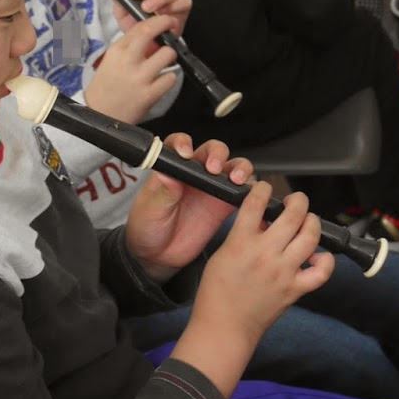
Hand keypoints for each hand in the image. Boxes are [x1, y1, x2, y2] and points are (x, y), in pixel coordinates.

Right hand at [85, 14, 179, 124]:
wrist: (98, 114)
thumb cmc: (105, 86)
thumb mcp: (111, 60)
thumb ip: (129, 46)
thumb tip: (152, 32)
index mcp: (116, 51)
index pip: (139, 27)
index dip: (157, 20)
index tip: (165, 20)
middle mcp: (127, 61)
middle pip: (151, 32)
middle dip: (166, 25)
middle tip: (171, 29)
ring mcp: (139, 78)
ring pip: (168, 55)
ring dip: (169, 57)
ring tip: (162, 64)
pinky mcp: (149, 95)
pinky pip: (170, 78)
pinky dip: (168, 79)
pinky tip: (160, 82)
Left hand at [125, 135, 255, 279]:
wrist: (158, 255)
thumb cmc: (147, 227)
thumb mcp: (149, 210)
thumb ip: (162, 193)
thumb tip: (168, 175)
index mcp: (173, 168)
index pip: (179, 144)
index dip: (184, 143)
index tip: (185, 153)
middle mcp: (195, 173)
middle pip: (213, 150)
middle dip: (217, 154)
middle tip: (214, 169)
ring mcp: (212, 188)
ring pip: (233, 166)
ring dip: (239, 168)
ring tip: (236, 179)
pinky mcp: (225, 205)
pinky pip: (243, 193)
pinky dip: (251, 191)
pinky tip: (250, 195)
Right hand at [174, 182, 332, 391]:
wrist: (224, 327)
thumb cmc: (217, 293)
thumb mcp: (222, 254)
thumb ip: (243, 234)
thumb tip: (265, 219)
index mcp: (241, 243)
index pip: (256, 203)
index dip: (263, 188)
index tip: (265, 187)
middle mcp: (265, 255)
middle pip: (293, 215)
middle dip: (298, 200)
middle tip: (295, 201)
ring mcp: (284, 272)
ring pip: (311, 236)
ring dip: (312, 222)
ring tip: (307, 221)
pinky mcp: (295, 289)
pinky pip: (322, 271)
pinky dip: (325, 260)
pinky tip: (317, 255)